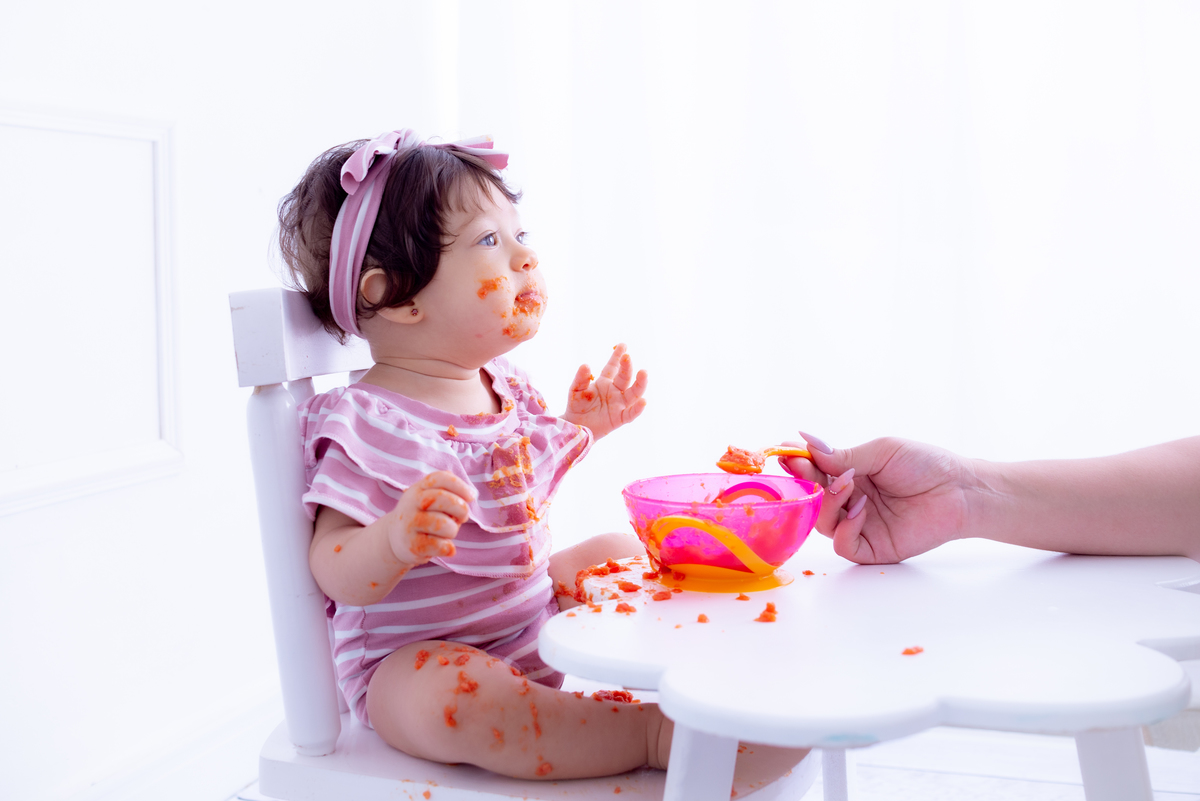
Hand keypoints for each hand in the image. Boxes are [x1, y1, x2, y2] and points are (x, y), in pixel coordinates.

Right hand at [383, 471, 475, 565]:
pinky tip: (446, 547)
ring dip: (453, 530)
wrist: (393, 538)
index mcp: (418, 489)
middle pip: (441, 498)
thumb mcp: (429, 499)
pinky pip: (439, 545)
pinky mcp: (412, 545)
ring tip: (449, 533)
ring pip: (442, 524)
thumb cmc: (423, 516)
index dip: (460, 485)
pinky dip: (448, 547)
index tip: (471, 496)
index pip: (440, 478)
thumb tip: (470, 496)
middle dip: (460, 508)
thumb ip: (448, 494)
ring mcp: (409, 524)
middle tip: (463, 517)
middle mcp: (410, 503)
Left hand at [562, 344, 648, 438]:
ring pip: (634, 393)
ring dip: (640, 383)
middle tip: (627, 357)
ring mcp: (619, 404)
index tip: (623, 345)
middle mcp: (615, 391)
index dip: (618, 356)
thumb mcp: (576, 390)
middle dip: (627, 366)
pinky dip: (638, 409)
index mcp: (605, 382)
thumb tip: (586, 365)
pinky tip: (643, 402)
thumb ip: (580, 378)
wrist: (575, 426)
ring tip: (644, 373)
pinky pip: (631, 413)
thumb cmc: (577, 406)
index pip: (613, 366)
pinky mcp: (620, 418)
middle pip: (625, 377)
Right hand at [780, 435, 974, 563]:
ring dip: (828, 502)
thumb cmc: (926, 464)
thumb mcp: (880, 452)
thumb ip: (843, 455)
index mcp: (850, 475)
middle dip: (804, 481)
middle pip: (811, 498)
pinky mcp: (873, 548)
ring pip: (822, 523)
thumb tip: (805, 442)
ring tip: (848, 485)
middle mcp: (850, 500)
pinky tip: (860, 511)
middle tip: (804, 466)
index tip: (783, 452)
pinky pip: (844, 546)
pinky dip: (845, 529)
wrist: (961, 490)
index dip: (797, 463)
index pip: (813, 472)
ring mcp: (859, 525)